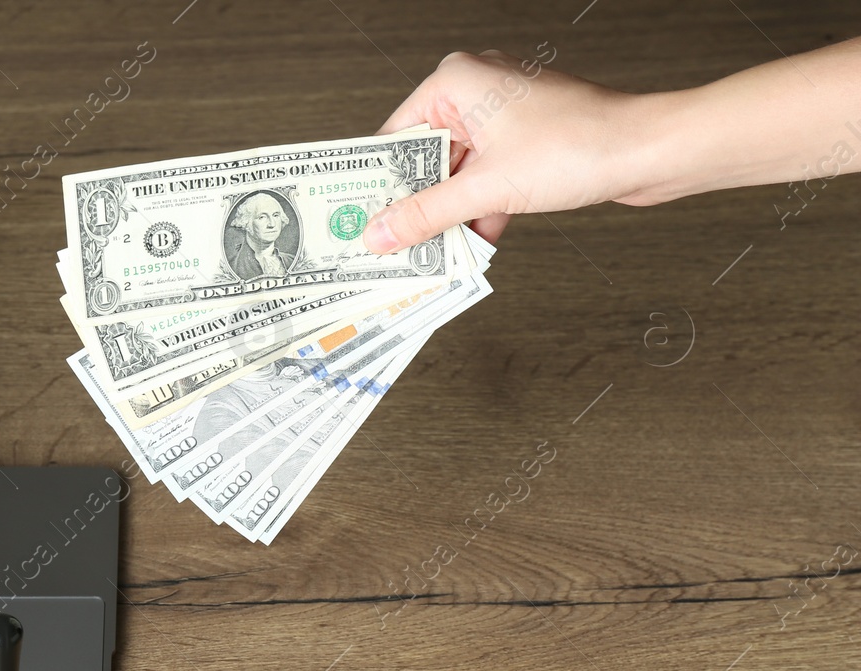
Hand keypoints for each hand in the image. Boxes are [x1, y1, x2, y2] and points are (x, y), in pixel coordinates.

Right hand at [365, 50, 656, 252]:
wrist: (649, 151)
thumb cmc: (579, 144)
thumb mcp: (487, 188)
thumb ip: (426, 213)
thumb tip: (380, 234)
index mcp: (456, 82)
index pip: (395, 136)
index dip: (376, 183)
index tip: (355, 218)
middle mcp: (476, 91)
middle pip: (424, 158)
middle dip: (413, 206)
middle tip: (389, 246)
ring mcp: (503, 118)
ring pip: (456, 175)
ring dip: (447, 217)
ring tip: (428, 255)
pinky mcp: (524, 144)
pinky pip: (484, 181)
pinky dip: (477, 212)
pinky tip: (468, 247)